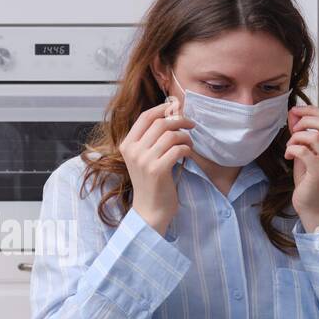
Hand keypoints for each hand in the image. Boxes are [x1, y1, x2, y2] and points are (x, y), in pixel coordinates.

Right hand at [120, 101, 193, 235]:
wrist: (149, 210)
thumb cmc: (150, 182)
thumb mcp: (142, 158)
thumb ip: (149, 139)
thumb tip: (169, 115)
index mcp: (127, 145)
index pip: (145, 117)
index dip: (162, 109)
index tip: (176, 108)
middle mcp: (133, 151)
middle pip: (160, 123)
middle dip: (179, 121)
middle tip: (190, 125)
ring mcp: (144, 161)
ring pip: (170, 135)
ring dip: (185, 136)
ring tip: (190, 143)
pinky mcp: (157, 170)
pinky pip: (178, 149)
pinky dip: (187, 148)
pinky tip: (188, 153)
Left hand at [284, 106, 318, 232]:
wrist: (314, 207)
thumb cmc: (311, 180)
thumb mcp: (309, 152)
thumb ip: (304, 135)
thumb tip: (293, 113)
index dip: (311, 110)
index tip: (295, 112)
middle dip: (305, 120)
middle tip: (292, 129)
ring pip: (315, 135)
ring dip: (297, 137)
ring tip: (290, 146)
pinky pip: (304, 151)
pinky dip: (293, 149)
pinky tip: (289, 156)